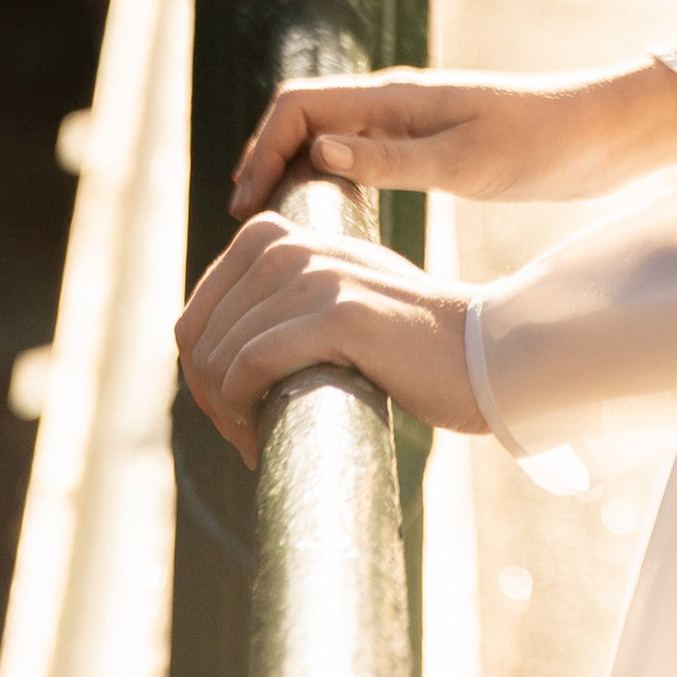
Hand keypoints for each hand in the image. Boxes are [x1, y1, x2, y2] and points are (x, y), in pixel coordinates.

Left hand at [175, 210, 480, 462]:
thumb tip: (208, 349)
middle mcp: (293, 246)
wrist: (479, 350)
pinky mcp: (340, 314)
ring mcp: (317, 276)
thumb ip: (278, 298)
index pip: (197, 314)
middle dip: (210, 399)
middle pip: (201, 338)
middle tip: (242, 435)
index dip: (200, 374)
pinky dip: (242, 410)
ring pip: (222, 354)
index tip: (228, 414)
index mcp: (281, 235)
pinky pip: (251, 363)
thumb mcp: (333, 294)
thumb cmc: (404, 339)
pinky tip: (260, 439)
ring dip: (226, 414)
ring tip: (255, 441)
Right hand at [227, 57, 676, 218]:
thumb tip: (316, 154)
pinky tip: (333, 223)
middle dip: (265, 162)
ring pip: (330, 137)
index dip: (261, 151)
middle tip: (246, 225)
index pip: (298, 107)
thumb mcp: (465, 161)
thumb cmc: (541, 143)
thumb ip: (392, 159)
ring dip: (294, 171)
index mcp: (396, 98)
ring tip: (275, 229)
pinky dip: (331, 180)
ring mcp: (412, 124)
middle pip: (303, 119)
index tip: (244, 207)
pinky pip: (361, 155)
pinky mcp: (433, 146)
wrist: (603, 135)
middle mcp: (396, 104)